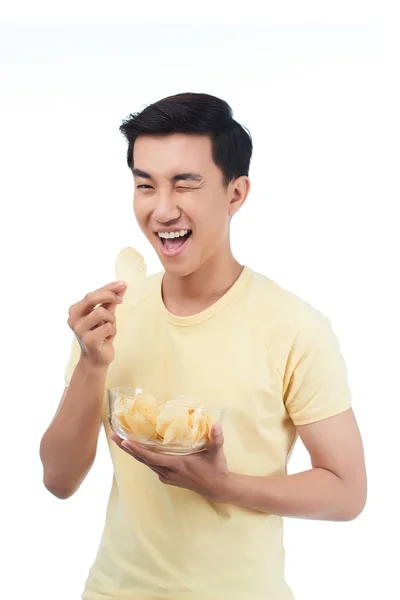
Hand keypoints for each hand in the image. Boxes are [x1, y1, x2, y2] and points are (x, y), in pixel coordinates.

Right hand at [67, 280, 126, 366]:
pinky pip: (108, 327)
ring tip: (109, 328)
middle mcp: (73, 318)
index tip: (122, 284)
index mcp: (75, 310)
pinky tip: (107, 338)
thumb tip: (122, 285)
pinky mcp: (88, 340)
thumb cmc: (101, 335)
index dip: (108, 287)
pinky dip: (112, 331)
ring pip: (102, 312)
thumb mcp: (106, 315)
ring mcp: (79, 330)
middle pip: (91, 297)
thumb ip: (111, 300)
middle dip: (109, 296)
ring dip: (111, 319)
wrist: (97, 359)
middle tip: (121, 300)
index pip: (92, 293)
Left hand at [110, 423, 230, 501]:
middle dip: (128, 448)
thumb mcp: (217, 453)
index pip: (152, 457)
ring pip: (146, 463)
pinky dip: (143, 457)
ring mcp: (167, 476)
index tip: (125, 442)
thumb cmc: (215, 468)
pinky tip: (138, 449)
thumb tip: (216, 424)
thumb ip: (216, 438)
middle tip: (114, 436)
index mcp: (177, 464)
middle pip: (143, 459)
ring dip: (133, 452)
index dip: (138, 450)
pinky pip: (152, 466)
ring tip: (121, 440)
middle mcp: (169, 472)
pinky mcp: (168, 477)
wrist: (217, 488)